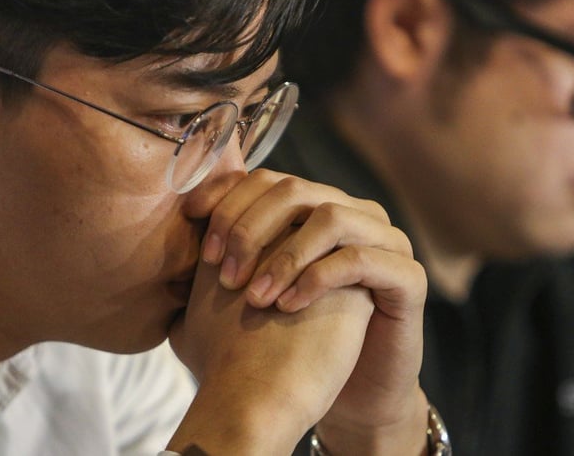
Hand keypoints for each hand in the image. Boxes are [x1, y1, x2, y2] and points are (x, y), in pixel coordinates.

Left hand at [200, 169, 429, 454]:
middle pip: (293, 188)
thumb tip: (166, 251)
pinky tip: (287, 307)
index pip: (266, 179)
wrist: (351, 394)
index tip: (191, 224)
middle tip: (222, 273)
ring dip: (283, 254)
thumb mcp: (249, 300)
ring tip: (254, 296)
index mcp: (315, 210)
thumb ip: (218, 270)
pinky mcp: (407, 277)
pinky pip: (361, 259)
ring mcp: (386, 241)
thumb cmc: (295, 344)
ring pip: (330, 215)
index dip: (226, 195)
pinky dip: (318, 277)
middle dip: (249, 226)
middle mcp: (352, 213)